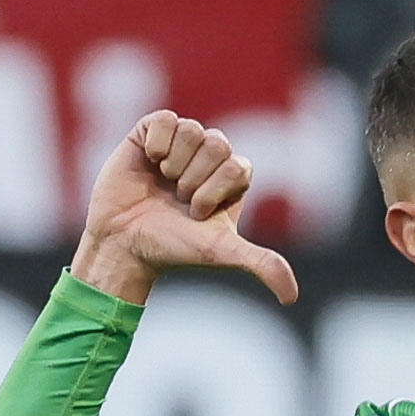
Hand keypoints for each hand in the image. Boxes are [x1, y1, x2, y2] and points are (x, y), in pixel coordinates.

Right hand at [70, 111, 297, 304]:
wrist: (123, 242)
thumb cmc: (173, 247)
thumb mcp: (222, 253)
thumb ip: (263, 265)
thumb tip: (291, 297)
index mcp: (232, 179)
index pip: (237, 166)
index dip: (214, 191)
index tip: (197, 213)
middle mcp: (210, 157)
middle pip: (217, 144)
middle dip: (195, 178)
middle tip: (178, 198)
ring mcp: (181, 143)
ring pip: (192, 129)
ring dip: (175, 163)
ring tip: (163, 182)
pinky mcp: (151, 132)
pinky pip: (166, 118)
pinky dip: (156, 142)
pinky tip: (148, 161)